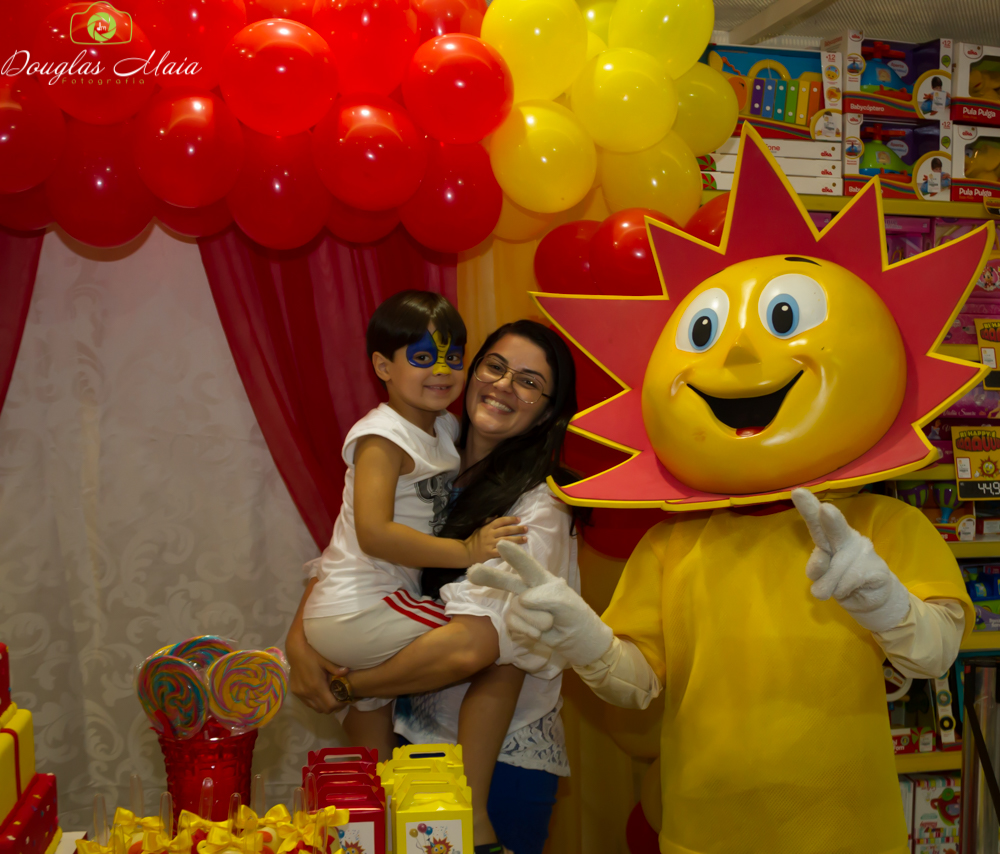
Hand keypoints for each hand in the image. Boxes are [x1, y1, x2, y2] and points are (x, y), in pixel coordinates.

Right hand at [285, 617, 348, 713]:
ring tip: (329, 696)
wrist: (295, 651)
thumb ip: (336, 669)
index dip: (338, 705)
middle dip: (332, 707)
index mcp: (317, 686)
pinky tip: (318, 693)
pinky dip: (315, 702)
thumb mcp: (325, 661)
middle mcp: (308, 693)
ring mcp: (300, 694)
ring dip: (323, 705)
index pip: (330, 705)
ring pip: (315, 708)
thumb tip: (347, 671)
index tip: (344, 699)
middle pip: (323, 710)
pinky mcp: (295, 692)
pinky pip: (307, 703)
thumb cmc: (312, 655)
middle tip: (338, 698)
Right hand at [463, 516, 526, 564]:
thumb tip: (497, 515)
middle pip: (506, 530)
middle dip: (517, 529)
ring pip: (506, 540)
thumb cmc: (473, 539)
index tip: (519, 519)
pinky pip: (501, 552)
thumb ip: (488, 521)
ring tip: (525, 539)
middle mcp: (490, 534)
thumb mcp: (479, 528)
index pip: (501, 521)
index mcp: (488, 527)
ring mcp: (490, 544)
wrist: (466, 552)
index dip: (510, 519)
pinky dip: (509, 550)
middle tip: (526, 528)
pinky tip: (516, 550)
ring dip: (517, 539)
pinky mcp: (490, 553)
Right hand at [468, 540, 612, 667]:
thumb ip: (546, 596)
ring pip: (517, 609)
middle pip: (506, 581)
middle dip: (489, 577)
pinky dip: (527, 630)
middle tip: (472, 573)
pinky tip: (538, 632)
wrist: (574, 639)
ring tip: (550, 623)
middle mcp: (527, 588)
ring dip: (535, 619)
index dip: (515, 556)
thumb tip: (522, 600)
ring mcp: (520, 605)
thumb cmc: (573, 614)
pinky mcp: (516, 621)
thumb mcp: (566, 602)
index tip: (501, 544)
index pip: (527, 565)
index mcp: (541, 578)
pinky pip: (514, 623)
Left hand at [791, 489, 910, 632]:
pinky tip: (852, 589)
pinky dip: (842, 592)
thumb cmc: (840, 580)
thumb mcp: (821, 575)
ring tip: (837, 587)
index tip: (797, 492)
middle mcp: (848, 539)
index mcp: (831, 536)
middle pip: (836, 530)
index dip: (809, 508)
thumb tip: (822, 559)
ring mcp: (864, 552)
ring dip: (828, 586)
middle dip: (830, 520)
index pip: (817, 522)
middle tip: (826, 509)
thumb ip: (817, 566)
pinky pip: (846, 584)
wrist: (871, 597)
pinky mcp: (877, 569)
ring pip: (833, 572)